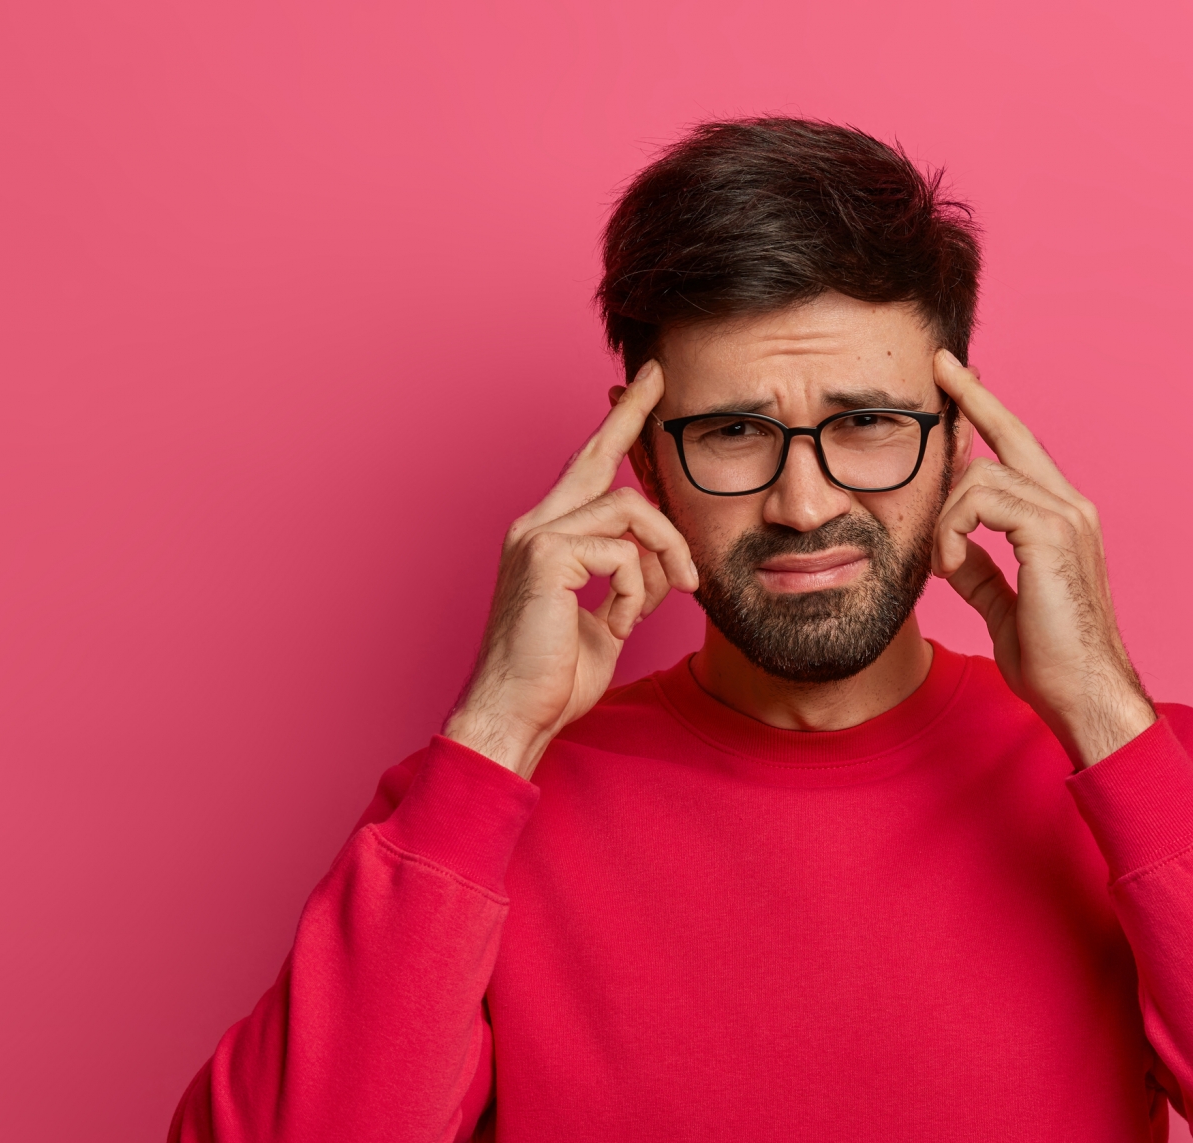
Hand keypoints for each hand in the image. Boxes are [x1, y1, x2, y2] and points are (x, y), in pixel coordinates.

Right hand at [443, 362, 698, 777]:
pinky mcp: (545, 556)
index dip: (616, 429)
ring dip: (667, 552)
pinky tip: (621, 622)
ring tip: (676, 592)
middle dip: (630, 414)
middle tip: (660, 377)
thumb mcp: (608, 623)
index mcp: (548, 538)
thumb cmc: (554, 679)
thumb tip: (665, 564)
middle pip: (597, 457)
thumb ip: (632, 583)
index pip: (588, 472)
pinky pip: (622, 553)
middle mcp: (536, 527)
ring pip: (630, 510)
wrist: (515, 715)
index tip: (643, 390)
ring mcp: (537, 537)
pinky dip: (636, 591)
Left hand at [931, 349, 1155, 767]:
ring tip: (943, 565)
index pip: (1020, 453)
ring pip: (981, 476)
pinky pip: (982, 501)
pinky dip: (953, 531)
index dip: (988, 416)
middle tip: (940, 367)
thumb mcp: (1004, 608)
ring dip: (946, 519)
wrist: (1086, 696)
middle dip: (973, 398)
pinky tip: (950, 567)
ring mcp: (1066, 516)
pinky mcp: (1052, 533)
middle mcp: (1071, 507)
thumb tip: (957, 551)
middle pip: (1013, 434)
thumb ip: (983, 571)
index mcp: (1062, 520)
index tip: (957, 386)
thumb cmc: (1054, 662)